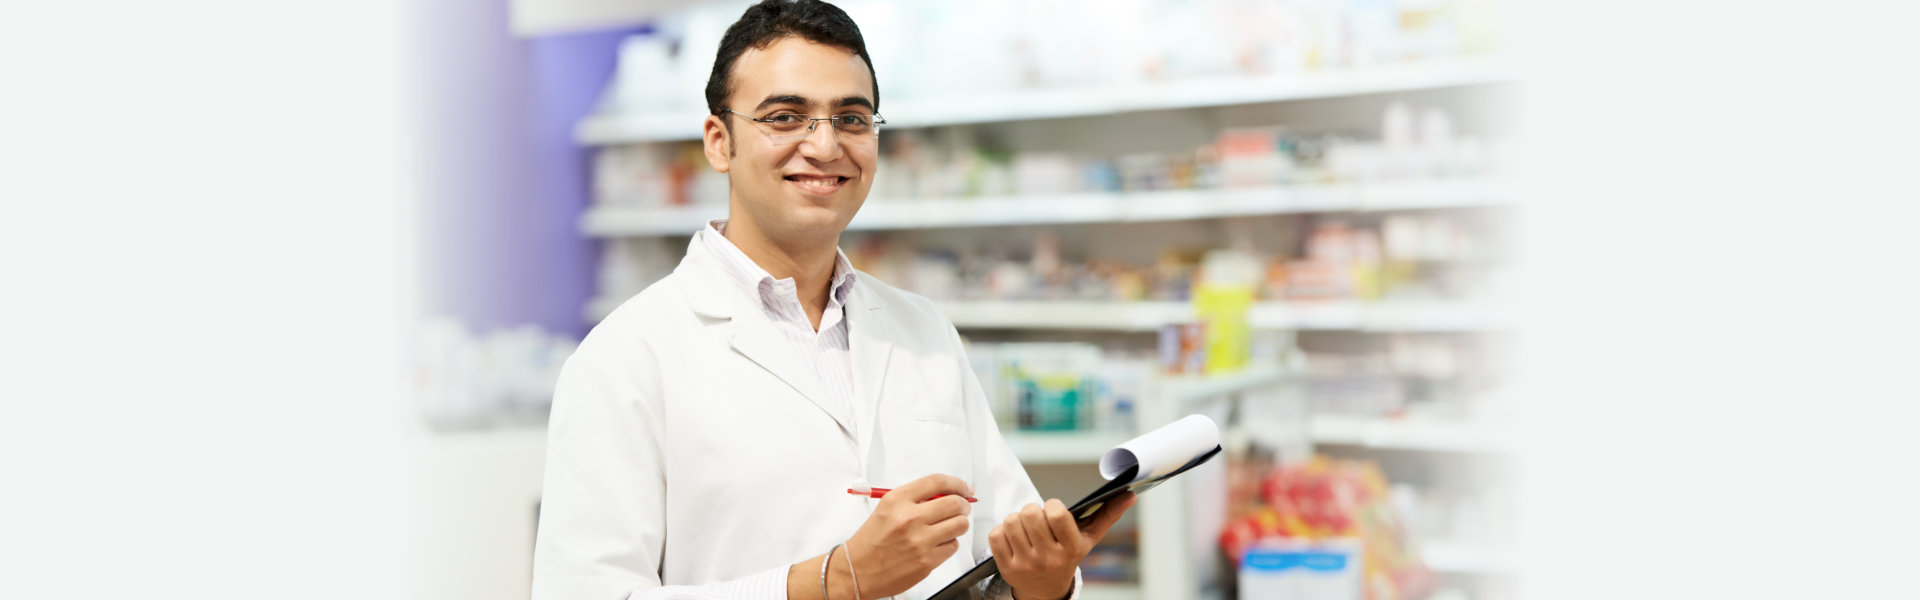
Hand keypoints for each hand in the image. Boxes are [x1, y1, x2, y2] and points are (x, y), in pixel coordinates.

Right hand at [842, 474, 974, 597]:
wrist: (858, 571)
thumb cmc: (871, 541)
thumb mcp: (887, 509)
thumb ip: (914, 499)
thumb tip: (946, 494)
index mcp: (897, 500)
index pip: (937, 482)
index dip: (957, 484)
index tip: (965, 488)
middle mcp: (909, 518)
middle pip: (955, 503)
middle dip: (964, 505)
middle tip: (962, 508)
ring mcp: (919, 541)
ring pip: (960, 525)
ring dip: (958, 524)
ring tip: (948, 527)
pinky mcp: (926, 561)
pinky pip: (953, 546)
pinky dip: (949, 543)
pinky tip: (936, 544)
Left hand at [989, 492, 1135, 599]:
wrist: (1046, 592)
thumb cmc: (1067, 557)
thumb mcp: (1089, 539)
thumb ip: (1108, 515)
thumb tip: (1130, 495)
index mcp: (1070, 548)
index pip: (1056, 513)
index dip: (1053, 506)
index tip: (1054, 511)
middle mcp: (1048, 558)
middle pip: (1029, 513)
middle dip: (1032, 510)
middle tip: (1037, 519)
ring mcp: (1026, 564)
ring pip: (1011, 522)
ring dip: (1016, 520)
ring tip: (1026, 529)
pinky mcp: (1006, 567)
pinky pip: (996, 535)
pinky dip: (1002, 532)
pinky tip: (1014, 538)